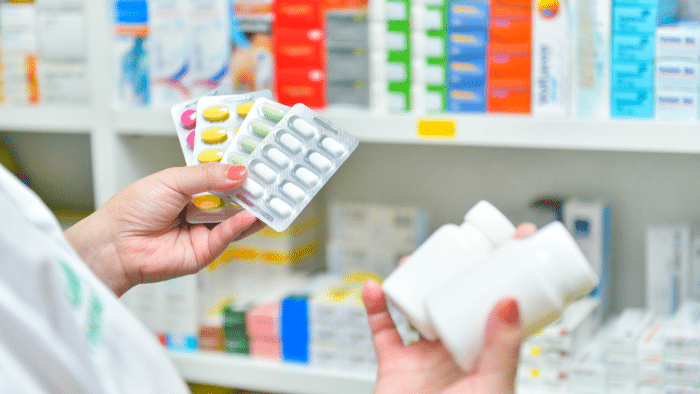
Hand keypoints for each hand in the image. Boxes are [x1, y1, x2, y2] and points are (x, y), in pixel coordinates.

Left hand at [64, 163, 265, 295]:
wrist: (115, 244)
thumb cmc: (133, 210)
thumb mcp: (173, 180)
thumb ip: (208, 175)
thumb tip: (240, 172)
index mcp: (191, 187)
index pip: (224, 175)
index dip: (241, 168)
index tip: (261, 159)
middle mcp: (201, 208)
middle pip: (235, 197)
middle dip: (254, 188)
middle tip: (274, 176)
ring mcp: (205, 230)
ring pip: (237, 218)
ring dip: (254, 207)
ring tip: (271, 195)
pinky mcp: (206, 251)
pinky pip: (228, 236)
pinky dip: (240, 225)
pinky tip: (249, 214)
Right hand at [363, 223, 537, 393]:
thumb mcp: (491, 387)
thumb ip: (502, 348)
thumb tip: (511, 301)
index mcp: (487, 357)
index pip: (503, 306)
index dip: (511, 272)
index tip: (519, 240)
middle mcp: (457, 353)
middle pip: (459, 300)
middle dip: (460, 269)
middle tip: (466, 240)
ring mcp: (425, 357)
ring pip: (421, 308)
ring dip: (416, 281)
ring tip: (418, 257)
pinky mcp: (394, 365)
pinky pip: (382, 331)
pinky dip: (374, 308)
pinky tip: (374, 287)